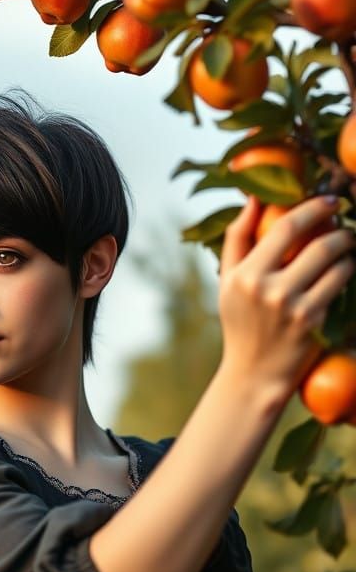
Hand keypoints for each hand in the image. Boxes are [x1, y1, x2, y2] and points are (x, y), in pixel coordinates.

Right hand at [218, 194, 355, 403]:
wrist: (254, 375)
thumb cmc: (241, 323)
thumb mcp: (228, 282)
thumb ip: (238, 238)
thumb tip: (255, 197)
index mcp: (245, 276)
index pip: (284, 228)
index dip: (312, 208)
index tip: (329, 201)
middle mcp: (268, 290)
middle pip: (317, 243)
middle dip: (339, 228)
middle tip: (345, 223)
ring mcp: (294, 307)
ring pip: (334, 262)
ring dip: (347, 248)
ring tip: (347, 245)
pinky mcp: (313, 321)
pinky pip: (339, 283)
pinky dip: (347, 270)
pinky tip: (345, 268)